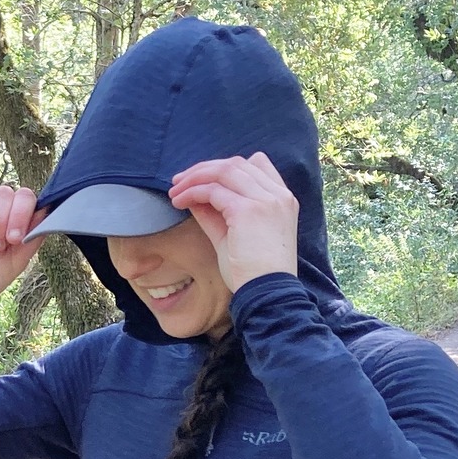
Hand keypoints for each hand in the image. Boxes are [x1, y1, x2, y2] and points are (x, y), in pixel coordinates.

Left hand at [168, 153, 298, 291]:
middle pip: (235, 164)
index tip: (203, 179)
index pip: (256, 164)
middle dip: (203, 169)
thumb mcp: (232, 237)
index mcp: (283, 199)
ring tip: (175, 191)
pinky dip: (192, 192)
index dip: (225, 167)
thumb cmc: (251, 273)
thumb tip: (193, 198)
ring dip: (194, 178)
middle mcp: (278, 195)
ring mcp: (265, 200)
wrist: (266, 294)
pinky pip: (212, 190)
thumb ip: (216, 214)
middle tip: (179, 181)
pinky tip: (178, 202)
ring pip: (223, 172)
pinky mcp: (247, 210)